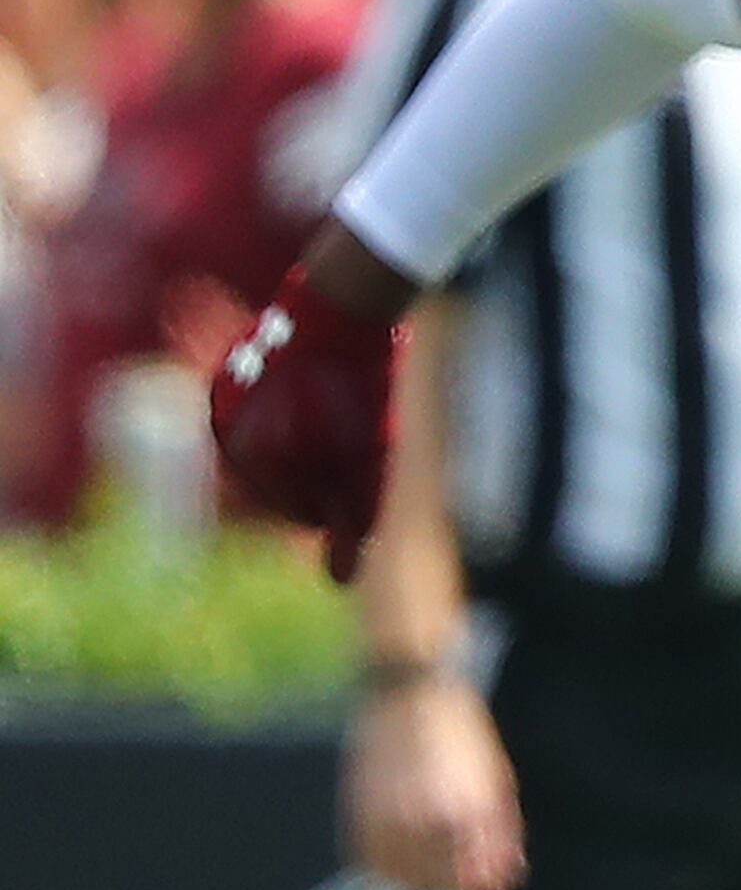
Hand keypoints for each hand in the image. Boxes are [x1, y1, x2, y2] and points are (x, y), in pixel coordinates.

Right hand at [207, 256, 402, 580]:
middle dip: (325, 470)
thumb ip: (349, 525)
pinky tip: (317, 396)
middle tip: (355, 431)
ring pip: (279, 450)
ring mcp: (224, 405)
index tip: (364, 460)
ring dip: (308, 441)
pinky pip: (265, 417)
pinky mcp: (232, 378)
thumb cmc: (358, 393)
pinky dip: (291, 415)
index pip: (305, 513)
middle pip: (289, 484)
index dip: (346, 494)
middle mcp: (225, 440)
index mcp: (252, 466)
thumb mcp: (367, 465)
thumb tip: (338, 580)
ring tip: (339, 410)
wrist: (342, 308)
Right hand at [345, 673, 524, 889]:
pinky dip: (390, 871)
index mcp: (459, 815)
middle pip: (435, 889)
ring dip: (422, 887)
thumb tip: (508, 879)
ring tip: (439, 870)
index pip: (469, 884)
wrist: (409, 695)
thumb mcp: (497, 786)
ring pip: (400, 882)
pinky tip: (407, 859)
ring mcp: (381, 819)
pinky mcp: (356, 813)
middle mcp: (416, 822)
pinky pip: (370, 864)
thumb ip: (502, 838)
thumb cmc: (463, 737)